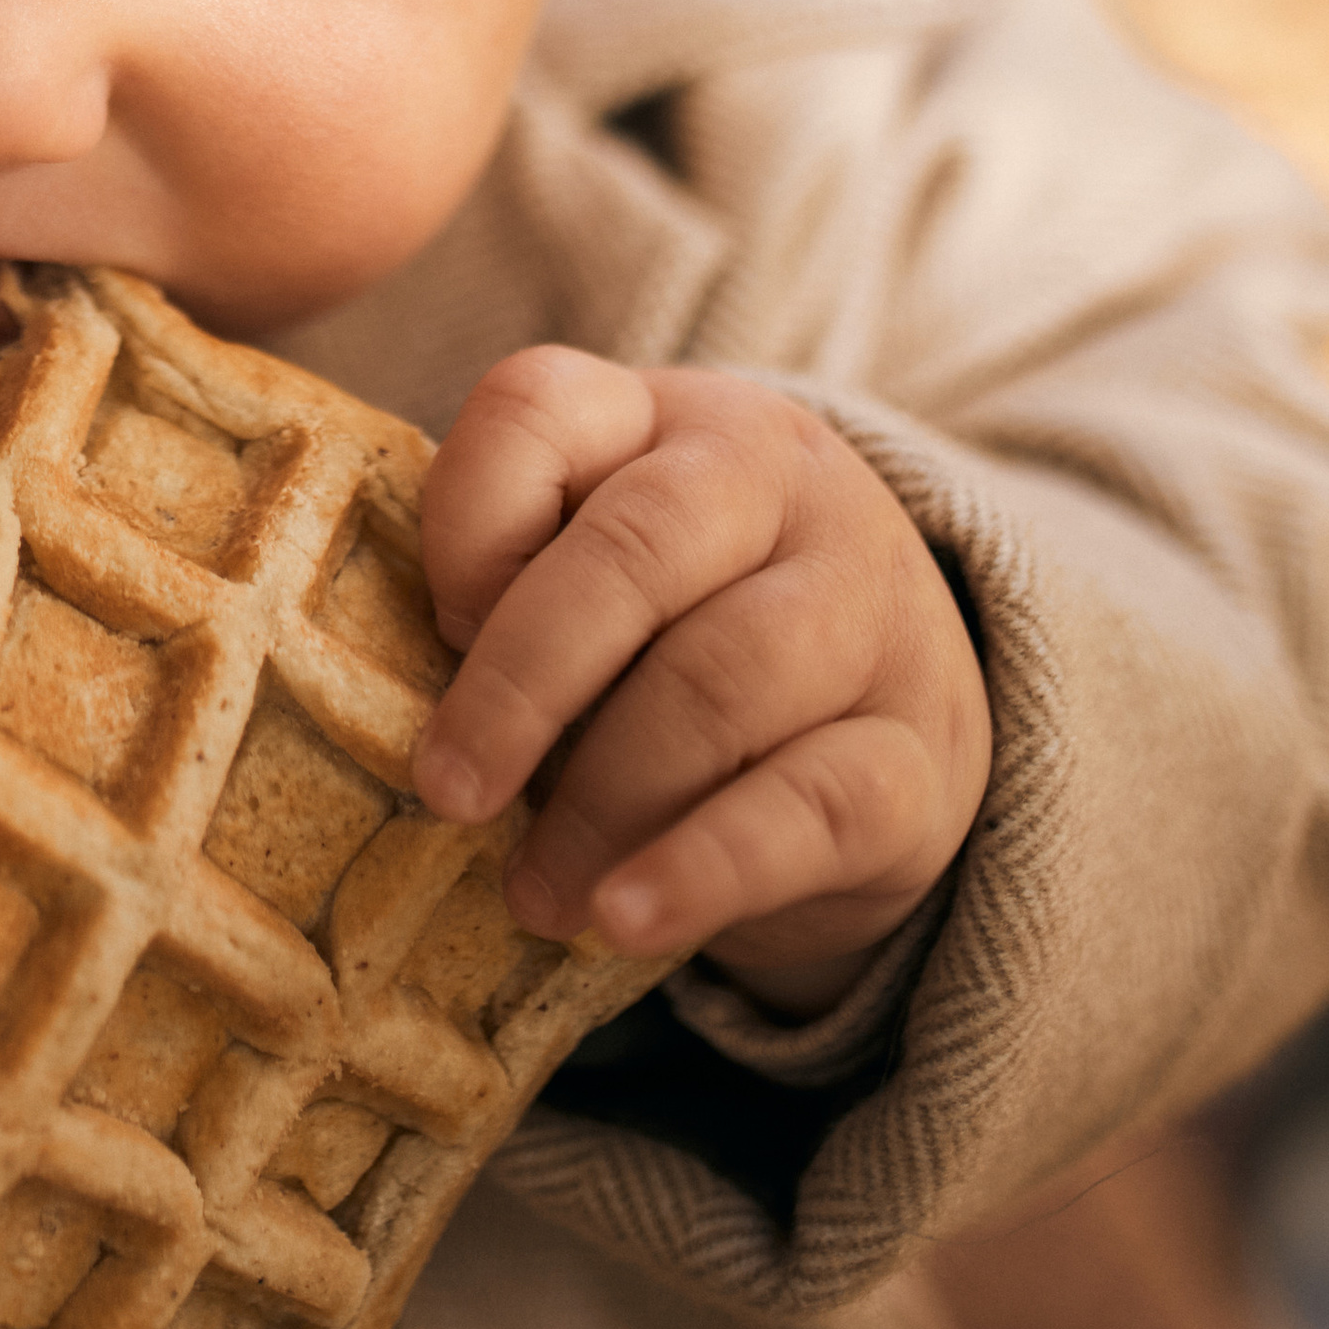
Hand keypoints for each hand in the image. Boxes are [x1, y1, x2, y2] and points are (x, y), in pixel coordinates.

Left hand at [410, 352, 989, 1016]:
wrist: (889, 712)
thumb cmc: (676, 638)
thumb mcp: (586, 579)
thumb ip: (501, 592)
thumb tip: (406, 702)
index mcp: (662, 420)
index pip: (538, 408)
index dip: (465, 521)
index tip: (436, 630)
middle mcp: (779, 483)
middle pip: (637, 548)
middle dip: (523, 681)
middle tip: (450, 793)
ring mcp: (868, 609)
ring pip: (724, 682)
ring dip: (602, 800)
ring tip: (534, 892)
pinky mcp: (922, 754)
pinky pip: (813, 805)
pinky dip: (704, 868)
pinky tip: (626, 919)